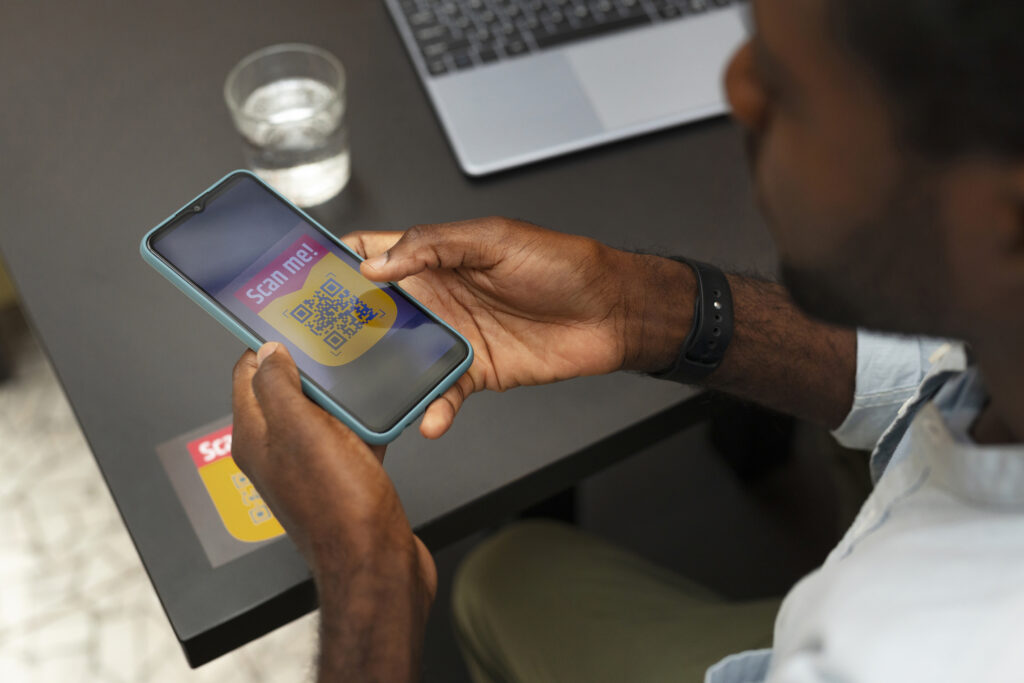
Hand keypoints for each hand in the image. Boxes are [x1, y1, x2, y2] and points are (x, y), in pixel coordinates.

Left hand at [232, 343, 434, 680]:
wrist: (377, 563)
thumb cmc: (339, 508)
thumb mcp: (301, 431)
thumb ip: (278, 386)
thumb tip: (268, 351)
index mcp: (257, 436)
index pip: (247, 373)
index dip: (266, 343)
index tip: (288, 320)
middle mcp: (278, 451)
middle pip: (284, 389)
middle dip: (307, 363)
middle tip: (330, 339)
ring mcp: (310, 465)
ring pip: (320, 412)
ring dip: (338, 391)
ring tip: (358, 368)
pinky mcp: (343, 477)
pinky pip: (348, 435)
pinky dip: (362, 420)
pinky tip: (382, 410)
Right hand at [344, 217, 693, 437]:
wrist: (611, 312)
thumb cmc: (562, 265)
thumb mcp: (495, 240)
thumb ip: (434, 245)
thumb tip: (377, 263)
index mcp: (436, 258)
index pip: (372, 254)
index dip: (336, 262)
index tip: (300, 278)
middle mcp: (437, 298)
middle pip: (375, 313)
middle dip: (343, 328)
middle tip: (314, 348)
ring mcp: (453, 337)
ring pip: (401, 359)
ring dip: (382, 377)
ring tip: (360, 396)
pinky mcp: (475, 373)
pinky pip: (442, 393)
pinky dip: (433, 409)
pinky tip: (429, 419)